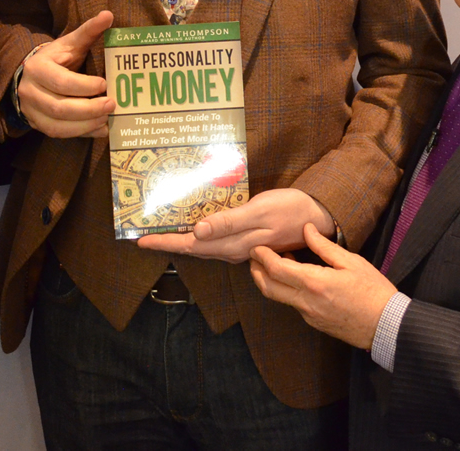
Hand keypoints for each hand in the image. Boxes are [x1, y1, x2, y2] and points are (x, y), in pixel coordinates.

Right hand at [18, 11, 114, 138]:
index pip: (61, 81)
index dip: (84, 86)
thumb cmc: (56, 58)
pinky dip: (82, 133)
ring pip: (58, 126)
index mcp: (37, 68)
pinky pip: (59, 134)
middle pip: (60, 107)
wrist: (32, 76)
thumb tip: (108, 15)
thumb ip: (88, 31)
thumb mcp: (70, 43)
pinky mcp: (38, 125)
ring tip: (108, 119)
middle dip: (89, 109)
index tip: (104, 84)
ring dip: (86, 124)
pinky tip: (101, 129)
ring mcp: (32, 111)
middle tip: (112, 105)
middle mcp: (30, 91)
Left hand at [135, 188, 333, 262]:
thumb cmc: (290, 209)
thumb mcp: (260, 211)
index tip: (142, 241)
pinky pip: (216, 241)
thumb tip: (198, 231)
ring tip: (163, 232)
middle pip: (193, 247)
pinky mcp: (247, 240)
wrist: (317, 217)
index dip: (166, 242)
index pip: (191, 245)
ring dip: (182, 239)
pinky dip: (199, 235)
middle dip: (168, 242)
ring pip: (203, 246)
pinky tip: (195, 227)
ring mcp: (240, 247)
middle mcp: (233, 249)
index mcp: (233, 243)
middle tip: (145, 237)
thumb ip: (229, 222)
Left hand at [248, 224, 397, 349]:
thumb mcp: (351, 262)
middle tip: (254, 257)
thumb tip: (306, 229)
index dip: (262, 257)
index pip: (277, 269)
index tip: (256, 246)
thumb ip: (324, 246)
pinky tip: (296, 279)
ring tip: (274, 264)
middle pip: (269, 288)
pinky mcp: (315, 323)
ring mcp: (309, 315)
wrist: (387, 326)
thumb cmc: (373, 291)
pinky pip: (294, 305)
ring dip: (271, 281)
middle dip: (256, 271)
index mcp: (314, 283)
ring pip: (280, 298)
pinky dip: (287, 290)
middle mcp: (306, 302)